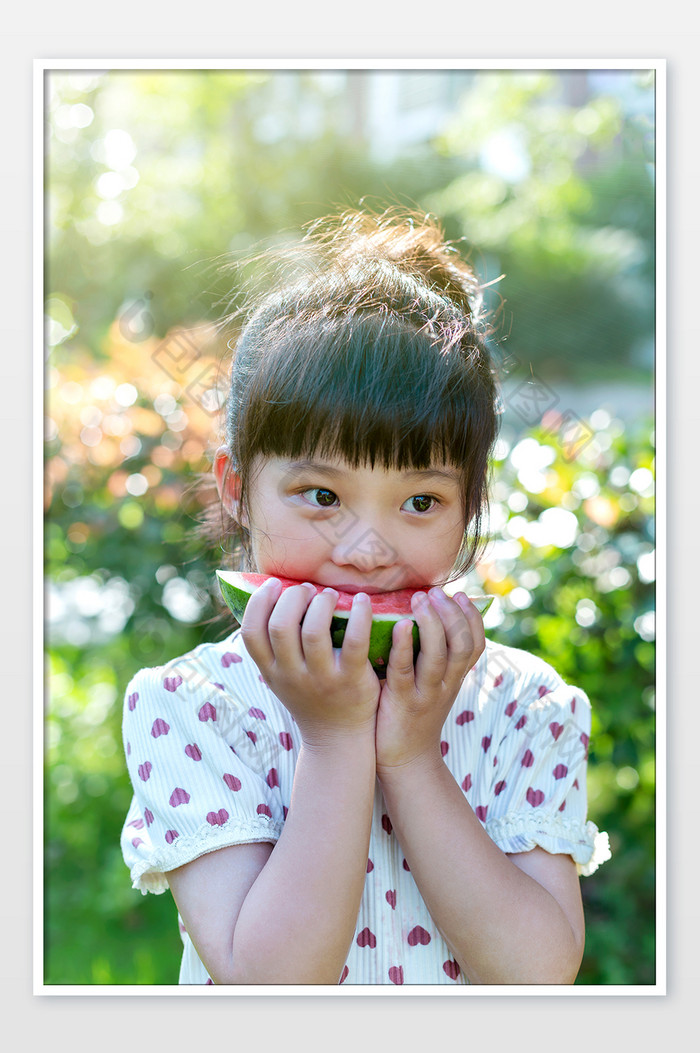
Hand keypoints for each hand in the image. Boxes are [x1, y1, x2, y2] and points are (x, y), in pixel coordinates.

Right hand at [240, 579, 380, 746]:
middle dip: (293, 598)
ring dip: (321, 603)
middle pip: (281, 626)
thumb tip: (273, 595)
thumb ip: (273, 647)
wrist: (338, 738)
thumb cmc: (310, 695)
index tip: (275, 584)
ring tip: (328, 595)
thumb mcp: (281, 678)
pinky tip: (361, 600)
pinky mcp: (352, 680)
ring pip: (315, 631)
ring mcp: (322, 679)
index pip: (251, 633)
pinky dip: (359, 614)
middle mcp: (292, 675)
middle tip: (307, 589)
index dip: (259, 602)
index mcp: (271, 672)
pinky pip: (356, 640)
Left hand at [375, 588, 484, 774]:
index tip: (460, 594)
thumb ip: (431, 655)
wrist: (404, 761)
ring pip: (439, 654)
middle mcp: (446, 684)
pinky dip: (404, 644)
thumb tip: (422, 614)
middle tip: (436, 592)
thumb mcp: (431, 684)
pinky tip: (399, 624)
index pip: (476, 644)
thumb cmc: (412, 714)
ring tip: (420, 600)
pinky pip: (405, 669)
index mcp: (454, 678)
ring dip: (431, 623)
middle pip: (462, 645)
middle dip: (452, 614)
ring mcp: (425, 693)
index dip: (473, 617)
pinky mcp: (401, 701)